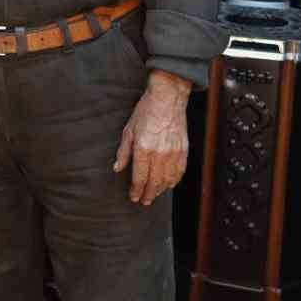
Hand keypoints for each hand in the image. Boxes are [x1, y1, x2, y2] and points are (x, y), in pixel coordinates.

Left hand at [112, 69, 191, 206]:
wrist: (168, 98)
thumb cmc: (147, 111)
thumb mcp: (129, 130)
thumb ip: (124, 152)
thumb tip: (117, 167)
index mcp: (143, 148)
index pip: (139, 177)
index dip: (136, 190)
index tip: (133, 196)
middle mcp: (159, 153)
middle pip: (154, 182)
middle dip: (148, 194)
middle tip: (143, 201)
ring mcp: (173, 152)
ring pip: (168, 179)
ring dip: (161, 190)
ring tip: (154, 195)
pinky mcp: (183, 150)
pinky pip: (180, 171)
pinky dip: (174, 180)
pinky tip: (169, 184)